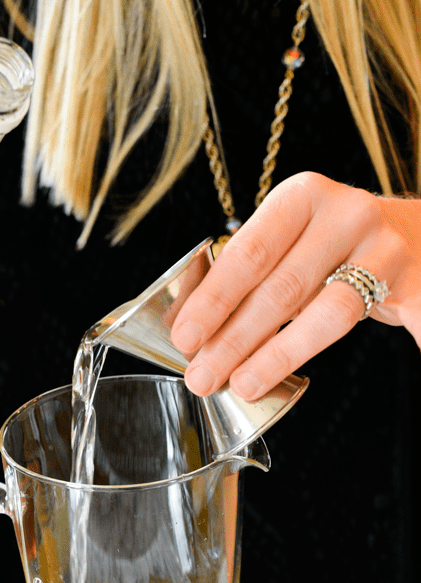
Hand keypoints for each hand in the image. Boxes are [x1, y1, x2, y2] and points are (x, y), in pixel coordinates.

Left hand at [171, 172, 420, 399]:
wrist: (411, 232)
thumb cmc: (331, 245)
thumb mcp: (287, 244)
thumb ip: (248, 279)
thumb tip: (194, 336)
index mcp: (302, 197)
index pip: (249, 252)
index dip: (213, 299)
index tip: (185, 338)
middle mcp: (345, 214)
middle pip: (282, 288)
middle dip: (234, 340)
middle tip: (202, 377)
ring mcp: (384, 248)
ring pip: (328, 313)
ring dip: (278, 356)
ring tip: (243, 385)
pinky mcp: (416, 280)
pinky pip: (394, 323)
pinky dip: (383, 349)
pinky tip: (334, 377)